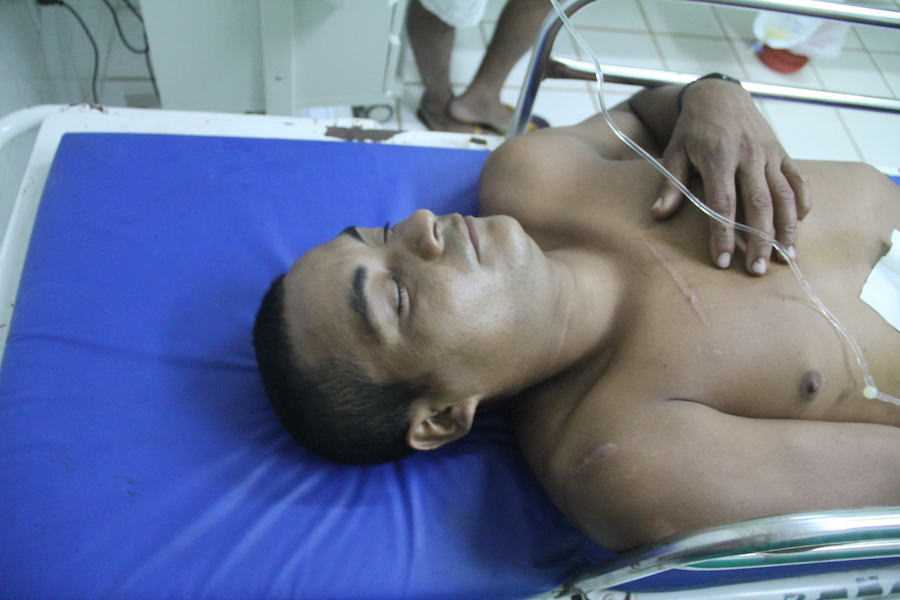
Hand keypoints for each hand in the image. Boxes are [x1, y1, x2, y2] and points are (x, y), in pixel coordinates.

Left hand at [651, 79, 810, 274]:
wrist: (719, 95)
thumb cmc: (692, 130)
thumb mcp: (674, 152)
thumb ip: (669, 184)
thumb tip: (658, 215)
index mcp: (718, 158)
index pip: (722, 204)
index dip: (722, 234)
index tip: (721, 261)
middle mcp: (748, 156)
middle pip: (758, 205)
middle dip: (759, 239)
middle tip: (756, 270)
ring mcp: (769, 154)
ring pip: (784, 195)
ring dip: (786, 228)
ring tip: (785, 257)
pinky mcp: (782, 152)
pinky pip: (797, 179)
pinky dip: (801, 202)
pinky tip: (798, 225)